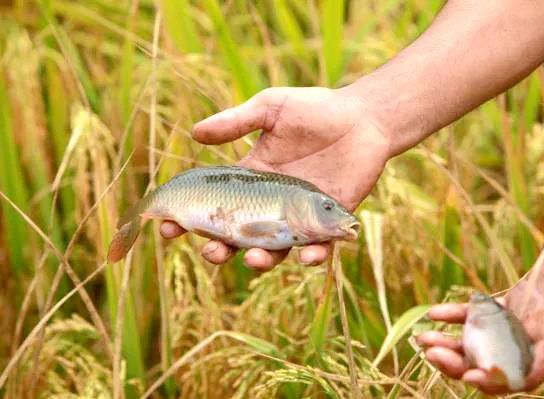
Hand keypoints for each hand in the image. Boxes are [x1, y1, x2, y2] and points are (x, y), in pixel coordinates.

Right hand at [161, 87, 389, 268]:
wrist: (363, 117)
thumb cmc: (316, 109)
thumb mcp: (271, 109)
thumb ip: (237, 122)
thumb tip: (194, 132)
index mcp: (252, 179)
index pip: (216, 204)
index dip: (191, 218)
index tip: (169, 227)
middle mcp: (272, 204)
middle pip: (239, 236)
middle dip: (220, 248)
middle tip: (210, 251)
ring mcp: (300, 216)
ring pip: (275, 249)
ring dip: (261, 260)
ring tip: (253, 258)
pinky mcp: (330, 222)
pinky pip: (320, 247)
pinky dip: (314, 256)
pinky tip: (307, 257)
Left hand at [417, 217, 543, 393]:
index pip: (522, 376)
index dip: (496, 380)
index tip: (468, 374)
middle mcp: (536, 338)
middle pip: (493, 362)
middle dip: (461, 363)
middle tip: (431, 353)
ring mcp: (523, 320)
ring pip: (482, 341)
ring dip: (452, 343)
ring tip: (421, 338)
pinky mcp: (516, 300)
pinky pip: (482, 313)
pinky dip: (458, 315)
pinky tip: (433, 312)